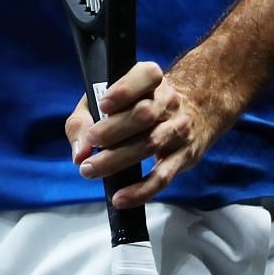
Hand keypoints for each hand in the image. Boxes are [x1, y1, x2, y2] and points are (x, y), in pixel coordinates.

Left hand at [65, 60, 222, 208]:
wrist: (195, 110)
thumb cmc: (139, 103)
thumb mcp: (109, 99)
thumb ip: (85, 121)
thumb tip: (78, 152)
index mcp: (151, 79)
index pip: (145, 76)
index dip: (124, 90)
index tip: (102, 105)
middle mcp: (169, 102)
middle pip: (143, 114)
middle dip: (112, 131)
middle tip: (90, 143)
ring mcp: (178, 130)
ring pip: (150, 144)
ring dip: (116, 160)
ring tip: (90, 169)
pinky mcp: (183, 158)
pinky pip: (162, 177)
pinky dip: (140, 191)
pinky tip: (120, 198)